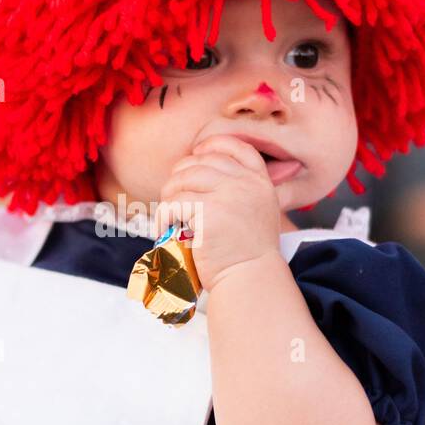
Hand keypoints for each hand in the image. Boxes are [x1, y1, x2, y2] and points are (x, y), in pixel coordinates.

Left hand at [154, 135, 282, 292]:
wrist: (251, 279)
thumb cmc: (248, 255)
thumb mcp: (258, 213)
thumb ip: (241, 191)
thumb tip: (201, 173)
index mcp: (260, 182)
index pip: (236, 147)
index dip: (212, 146)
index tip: (196, 155)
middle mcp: (246, 183)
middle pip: (201, 162)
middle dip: (180, 177)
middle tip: (174, 199)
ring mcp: (228, 195)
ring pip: (182, 180)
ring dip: (168, 196)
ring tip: (168, 217)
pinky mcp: (208, 211)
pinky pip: (173, 204)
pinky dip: (163, 216)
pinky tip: (165, 229)